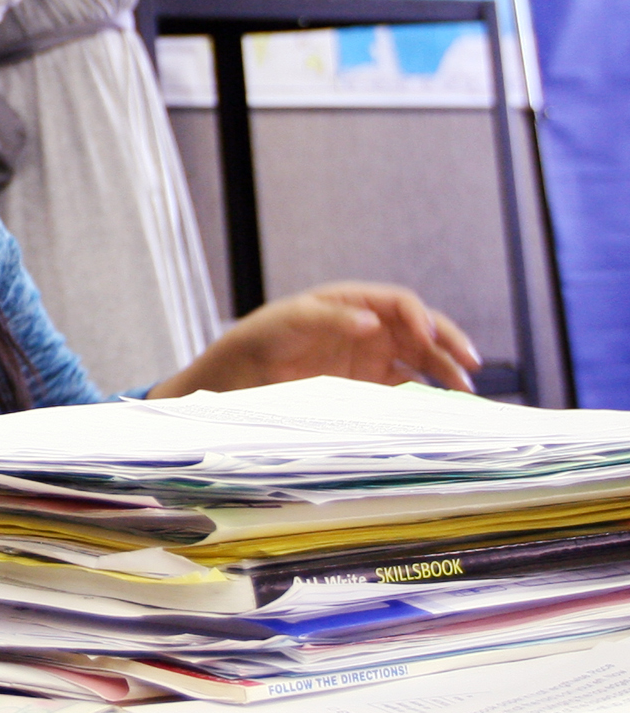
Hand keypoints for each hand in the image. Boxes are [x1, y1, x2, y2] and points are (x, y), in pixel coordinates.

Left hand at [148, 282, 480, 398]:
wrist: (242, 375)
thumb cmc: (263, 336)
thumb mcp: (292, 320)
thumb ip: (331, 318)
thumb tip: (371, 322)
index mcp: (353, 302)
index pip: (400, 303)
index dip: (419, 316)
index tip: (428, 335)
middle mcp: (370, 327)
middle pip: (421, 331)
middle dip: (448, 345)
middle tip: (469, 366)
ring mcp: (372, 357)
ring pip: (421, 361)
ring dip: (445, 373)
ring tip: (464, 394)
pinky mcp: (369, 386)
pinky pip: (405, 389)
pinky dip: (425, 398)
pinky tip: (440, 410)